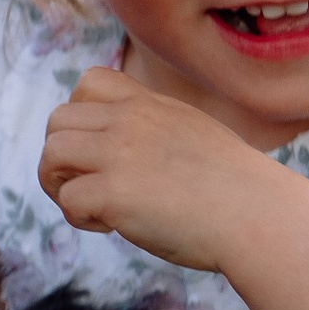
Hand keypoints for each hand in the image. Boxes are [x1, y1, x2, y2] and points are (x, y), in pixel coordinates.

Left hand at [36, 68, 264, 272]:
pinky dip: (80, 218)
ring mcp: (118, 154)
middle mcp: (129, 121)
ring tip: (95, 209)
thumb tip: (137, 159)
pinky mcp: (113, 192)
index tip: (102, 150)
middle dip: (63, 158)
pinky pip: (68, 199)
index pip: (88, 83)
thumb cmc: (236, 189)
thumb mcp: (194, 136)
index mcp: (149, 105)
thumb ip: (158, 134)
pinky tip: (112, 226)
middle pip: (57, 121)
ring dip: (61, 186)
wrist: (257, 215)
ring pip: (51, 154)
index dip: (81, 118)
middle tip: (91, 188)